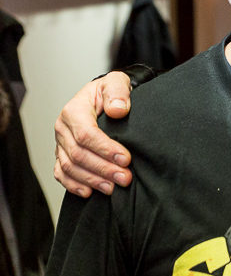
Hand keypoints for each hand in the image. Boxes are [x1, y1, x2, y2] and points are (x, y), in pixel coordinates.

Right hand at [54, 72, 133, 196]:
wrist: (103, 97)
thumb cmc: (110, 91)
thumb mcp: (116, 82)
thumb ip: (118, 92)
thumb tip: (118, 110)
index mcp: (74, 111)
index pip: (86, 134)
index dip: (106, 149)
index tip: (126, 159)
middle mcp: (62, 128)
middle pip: (78, 154)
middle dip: (103, 169)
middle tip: (125, 178)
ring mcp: (60, 143)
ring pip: (69, 167)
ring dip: (91, 180)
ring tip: (113, 188)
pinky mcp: (61, 154)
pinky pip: (60, 173)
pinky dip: (73, 185)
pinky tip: (89, 192)